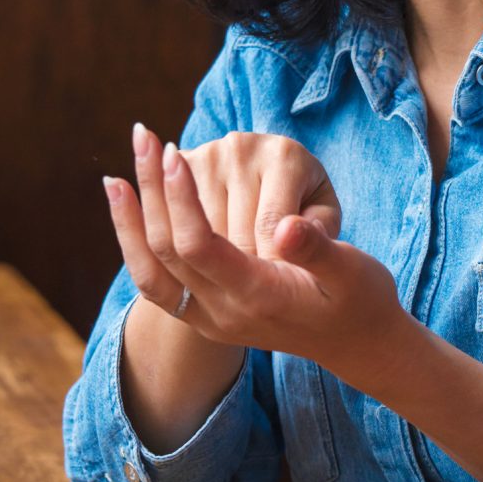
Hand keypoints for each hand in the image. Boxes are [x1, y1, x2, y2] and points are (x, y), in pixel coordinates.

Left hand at [102, 123, 404, 376]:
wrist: (357, 345)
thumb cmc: (361, 298)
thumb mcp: (354, 271)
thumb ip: (319, 249)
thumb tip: (287, 225)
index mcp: (259, 296)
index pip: (200, 246)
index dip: (182, 198)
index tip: (173, 152)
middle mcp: (224, 314)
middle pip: (167, 252)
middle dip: (152, 191)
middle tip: (144, 136)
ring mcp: (210, 320)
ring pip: (150, 270)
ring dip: (133, 217)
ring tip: (121, 168)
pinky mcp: (204, 317)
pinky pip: (154, 282)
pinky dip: (134, 243)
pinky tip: (128, 205)